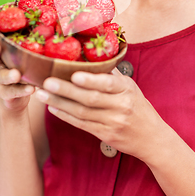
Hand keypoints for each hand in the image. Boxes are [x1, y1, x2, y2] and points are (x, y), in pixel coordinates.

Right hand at [0, 25, 34, 112]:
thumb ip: (40, 43)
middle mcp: (1, 64)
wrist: (22, 95)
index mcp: (6, 51)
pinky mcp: (7, 94)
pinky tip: (31, 89)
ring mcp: (2, 80)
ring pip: (2, 76)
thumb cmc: (30, 67)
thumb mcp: (33, 54)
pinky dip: (22, 90)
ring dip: (9, 75)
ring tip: (16, 75)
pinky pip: (13, 92)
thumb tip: (59, 26)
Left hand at [35, 68, 165, 160]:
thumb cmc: (139, 107)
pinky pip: (82, 124)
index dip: (90, 80)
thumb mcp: (131, 88)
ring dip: (60, 102)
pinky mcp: (105, 135)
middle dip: (66, 89)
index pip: (108, 83)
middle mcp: (121, 106)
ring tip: (42, 94)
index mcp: (127, 89)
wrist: (152, 138)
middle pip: (90, 98)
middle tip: (46, 81)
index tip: (73, 74)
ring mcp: (113, 122)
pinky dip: (66, 116)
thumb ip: (112, 75)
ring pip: (82, 112)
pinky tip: (53, 107)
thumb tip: (90, 57)